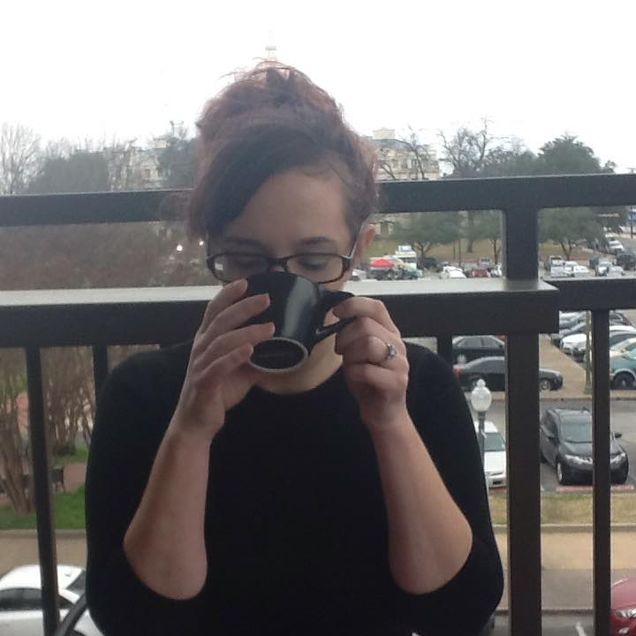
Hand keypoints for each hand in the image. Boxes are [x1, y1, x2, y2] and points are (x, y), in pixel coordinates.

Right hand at [170, 279, 273, 442]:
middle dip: (243, 308)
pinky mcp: (204, 383)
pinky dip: (234, 357)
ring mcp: (201, 365)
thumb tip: (280, 347)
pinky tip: (249, 351)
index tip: (244, 282)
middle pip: (221, 321)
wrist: (196, 423)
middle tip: (265, 299)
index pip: (214, 311)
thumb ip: (254, 356)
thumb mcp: (239, 370)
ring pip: (222, 342)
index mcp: (206, 341)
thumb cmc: (216, 392)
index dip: (227, 295)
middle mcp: (201, 349)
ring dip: (247, 333)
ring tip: (269, 328)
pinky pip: (219, 366)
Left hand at [333, 297, 409, 429]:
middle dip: (345, 337)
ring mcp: (399, 363)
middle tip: (341, 351)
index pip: (376, 307)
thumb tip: (336, 317)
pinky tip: (355, 379)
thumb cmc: (369, 381)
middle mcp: (398, 344)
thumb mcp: (359, 351)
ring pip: (368, 344)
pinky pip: (366, 370)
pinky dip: (353, 374)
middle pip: (366, 325)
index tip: (336, 312)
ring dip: (351, 355)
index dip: (354, 305)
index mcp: (389, 333)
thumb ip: (354, 333)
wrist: (384, 413)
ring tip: (350, 365)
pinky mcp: (396, 382)